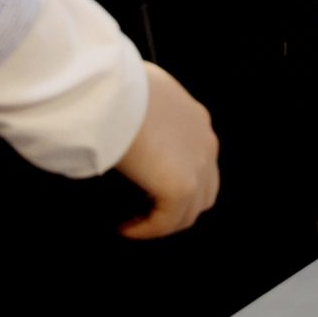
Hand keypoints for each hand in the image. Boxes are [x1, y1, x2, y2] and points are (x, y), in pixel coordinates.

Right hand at [113, 63, 220, 239]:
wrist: (113, 92)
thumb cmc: (115, 87)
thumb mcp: (136, 92)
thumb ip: (141, 109)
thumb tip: (120, 120)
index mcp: (196, 118)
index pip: (196, 157)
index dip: (173, 175)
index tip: (145, 186)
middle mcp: (204, 143)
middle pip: (204, 188)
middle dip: (176, 205)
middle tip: (143, 210)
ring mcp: (199, 166)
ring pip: (189, 210)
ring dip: (162, 221)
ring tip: (133, 222)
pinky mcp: (182, 187)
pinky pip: (167, 222)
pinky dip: (146, 229)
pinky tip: (125, 227)